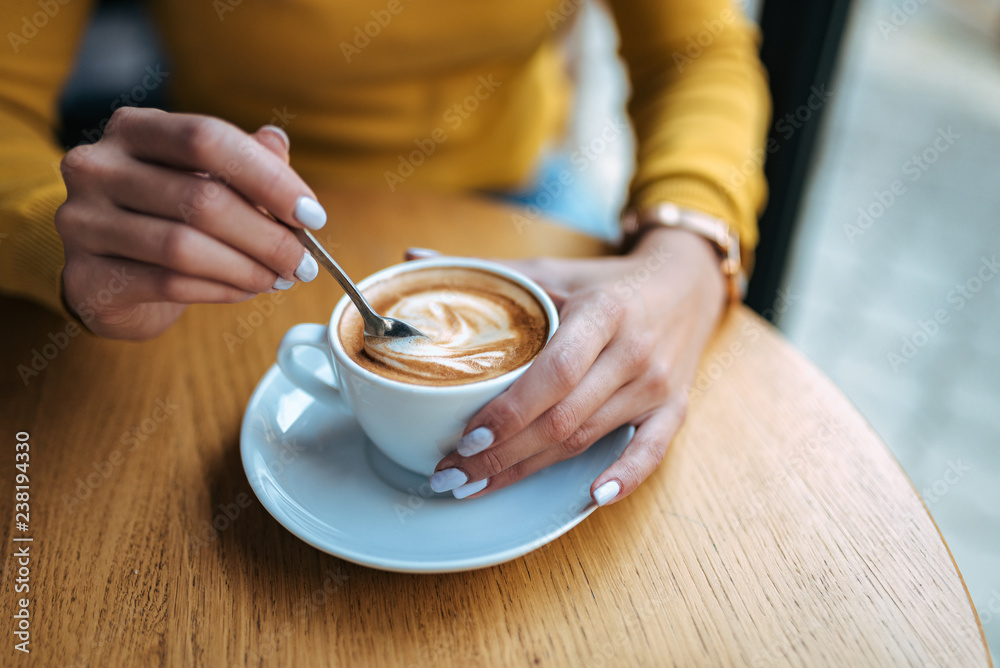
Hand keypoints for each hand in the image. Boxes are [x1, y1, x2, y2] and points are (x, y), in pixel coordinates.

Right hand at [55, 107, 325, 338]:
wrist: (108, 273)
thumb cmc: (168, 215)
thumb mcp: (207, 175)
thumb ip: (244, 158)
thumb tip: (278, 144)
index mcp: (134, 128)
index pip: (207, 139)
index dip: (269, 178)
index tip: (312, 215)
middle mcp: (98, 167)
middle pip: (201, 198)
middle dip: (268, 236)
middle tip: (305, 262)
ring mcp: (83, 222)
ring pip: (184, 247)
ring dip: (248, 268)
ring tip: (280, 278)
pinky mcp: (86, 277)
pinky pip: (169, 284)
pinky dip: (221, 290)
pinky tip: (246, 290)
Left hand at [424, 226, 726, 504]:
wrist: (686, 285)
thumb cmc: (608, 283)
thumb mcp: (554, 271)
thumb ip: (490, 273)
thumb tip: (413, 258)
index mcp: (602, 313)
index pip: (553, 373)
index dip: (509, 411)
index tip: (465, 438)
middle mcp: (633, 352)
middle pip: (563, 418)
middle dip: (502, 454)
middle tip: (452, 475)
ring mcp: (657, 385)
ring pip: (588, 439)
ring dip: (531, 470)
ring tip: (479, 485)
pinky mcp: (674, 408)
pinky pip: (651, 451)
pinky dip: (624, 477)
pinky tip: (591, 498)